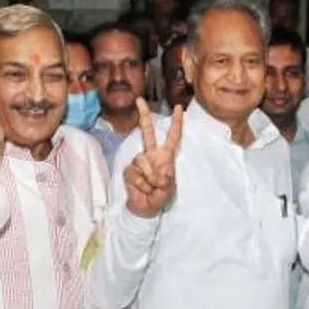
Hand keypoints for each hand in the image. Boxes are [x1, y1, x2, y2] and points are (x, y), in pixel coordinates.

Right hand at [123, 98, 182, 217]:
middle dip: (144, 116)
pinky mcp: (129, 170)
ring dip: (150, 178)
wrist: (145, 208)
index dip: (176, 123)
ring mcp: (139, 161)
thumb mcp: (169, 189)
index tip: (179, 107)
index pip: (172, 137)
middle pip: (147, 132)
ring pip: (143, 161)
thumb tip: (160, 173)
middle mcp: (151, 155)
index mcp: (165, 157)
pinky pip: (135, 173)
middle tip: (139, 100)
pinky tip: (143, 189)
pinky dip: (142, 184)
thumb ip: (166, 180)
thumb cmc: (160, 197)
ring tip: (152, 187)